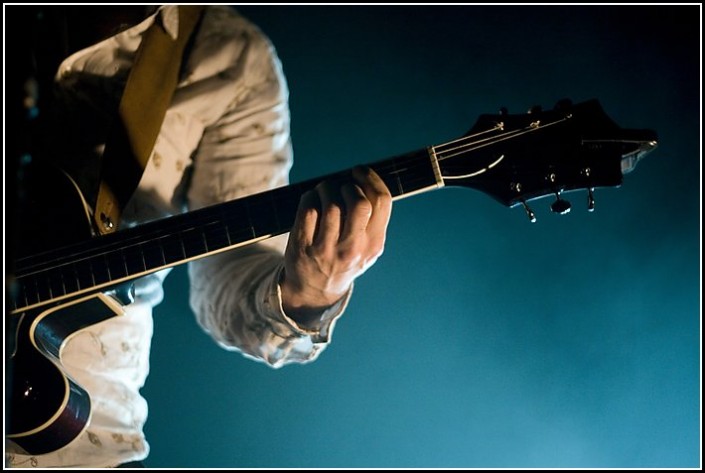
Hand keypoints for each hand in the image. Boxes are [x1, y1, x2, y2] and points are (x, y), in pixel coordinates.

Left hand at [280, 166, 391, 325]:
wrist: (315, 290)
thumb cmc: (343, 257)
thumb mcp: (366, 246)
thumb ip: (371, 219)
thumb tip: (365, 178)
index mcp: (373, 244)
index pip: (381, 202)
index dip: (370, 178)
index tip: (359, 171)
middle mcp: (353, 248)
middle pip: (359, 202)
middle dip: (348, 185)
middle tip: (340, 186)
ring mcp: (327, 249)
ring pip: (331, 202)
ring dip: (326, 188)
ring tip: (324, 191)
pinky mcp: (303, 246)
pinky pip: (308, 208)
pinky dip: (310, 196)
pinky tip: (312, 200)